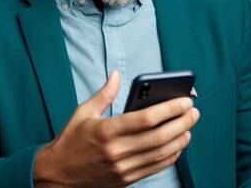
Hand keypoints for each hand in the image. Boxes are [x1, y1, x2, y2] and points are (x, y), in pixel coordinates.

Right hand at [33, 70, 198, 187]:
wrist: (56, 176)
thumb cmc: (70, 141)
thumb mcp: (83, 112)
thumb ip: (104, 93)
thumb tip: (117, 74)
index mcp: (106, 131)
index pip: (146, 119)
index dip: (169, 109)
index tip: (184, 101)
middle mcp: (117, 151)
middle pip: (159, 137)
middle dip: (181, 122)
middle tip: (193, 111)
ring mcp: (123, 168)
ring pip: (161, 154)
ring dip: (180, 139)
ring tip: (189, 126)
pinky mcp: (126, 179)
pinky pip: (155, 168)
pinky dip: (171, 156)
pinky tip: (178, 144)